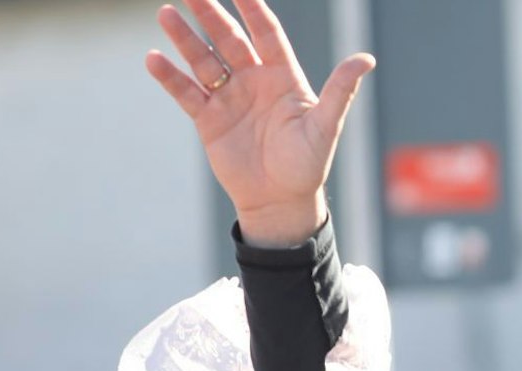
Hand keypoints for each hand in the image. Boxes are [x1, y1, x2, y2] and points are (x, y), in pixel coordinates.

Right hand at [144, 0, 372, 245]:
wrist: (281, 201)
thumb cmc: (308, 164)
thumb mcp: (326, 126)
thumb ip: (341, 91)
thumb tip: (367, 58)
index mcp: (283, 77)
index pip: (266, 33)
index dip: (253, 8)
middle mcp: (254, 81)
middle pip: (229, 39)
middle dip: (211, 14)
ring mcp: (230, 98)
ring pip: (204, 60)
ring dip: (185, 38)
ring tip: (166, 13)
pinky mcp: (209, 119)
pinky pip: (187, 92)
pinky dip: (170, 77)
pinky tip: (154, 58)